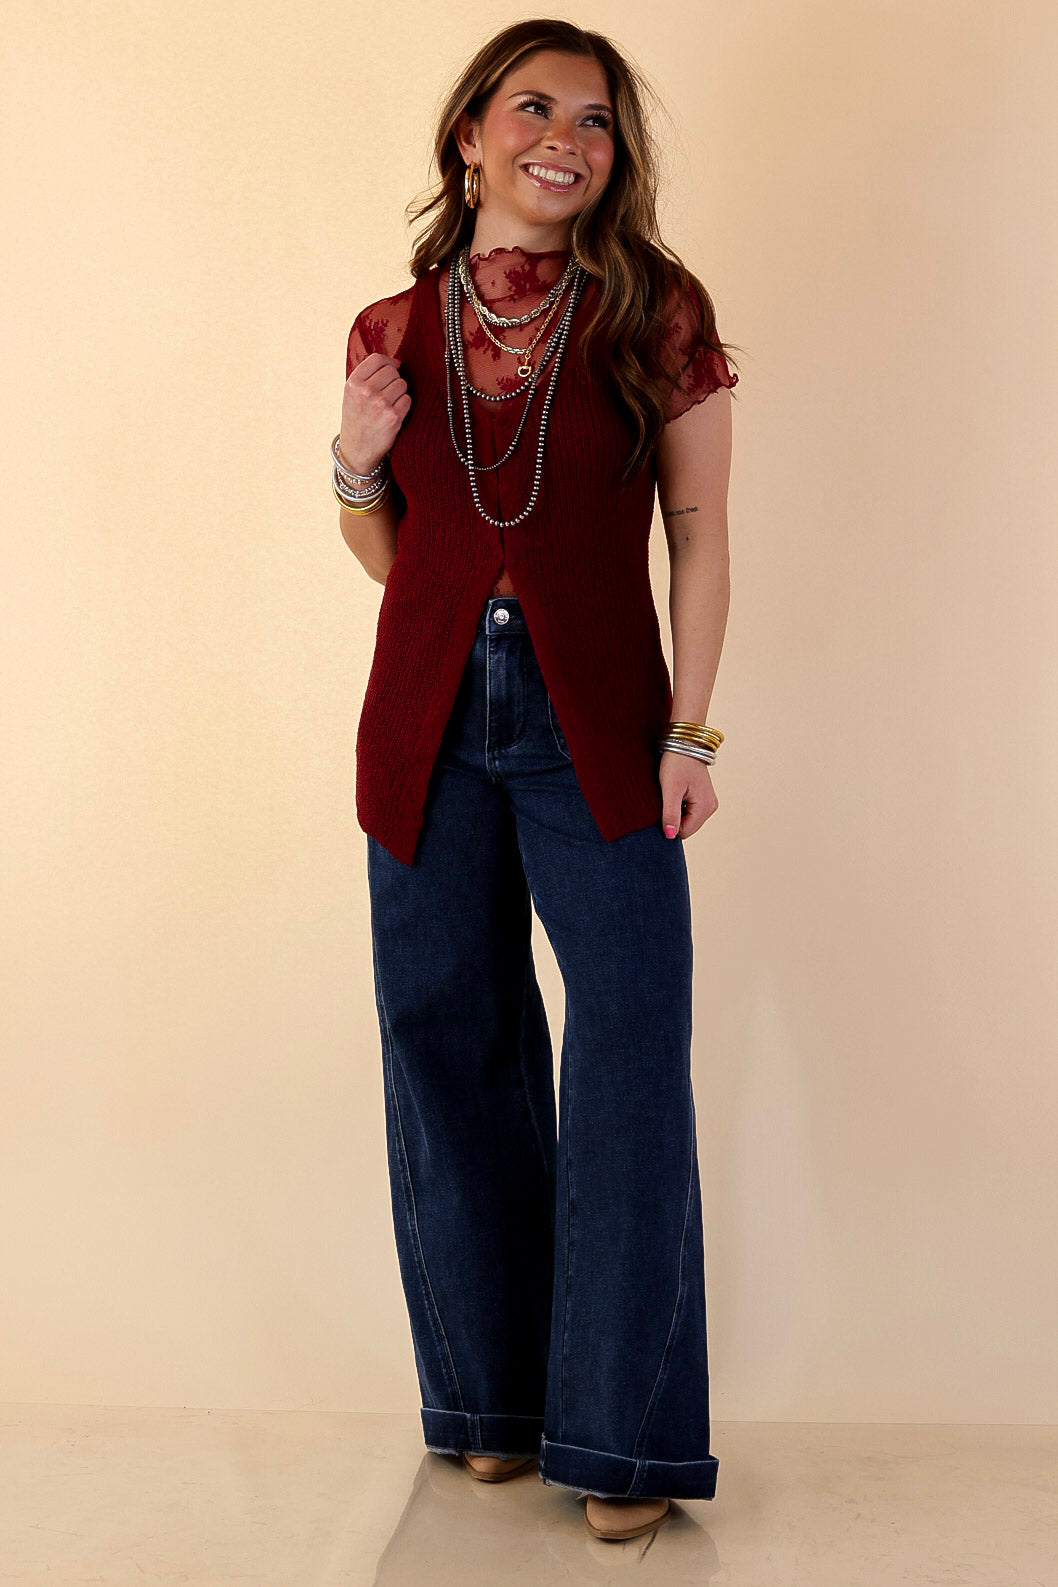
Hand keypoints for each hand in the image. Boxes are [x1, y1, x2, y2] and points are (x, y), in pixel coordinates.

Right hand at [339, 351, 411, 475]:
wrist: (357, 450)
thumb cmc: (356, 419)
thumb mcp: (352, 394)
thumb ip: (368, 375)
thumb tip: (396, 362)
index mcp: (353, 383)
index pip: (377, 359)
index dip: (388, 362)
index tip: (391, 369)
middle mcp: (365, 392)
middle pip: (392, 371)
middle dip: (393, 379)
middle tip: (387, 392)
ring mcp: (380, 404)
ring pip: (402, 384)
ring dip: (399, 393)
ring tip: (388, 404)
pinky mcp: (393, 417)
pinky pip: (407, 400)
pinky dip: (403, 405)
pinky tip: (393, 413)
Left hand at [659, 751, 717, 840]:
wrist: (684, 742)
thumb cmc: (677, 763)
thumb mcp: (670, 789)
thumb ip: (671, 814)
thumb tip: (670, 836)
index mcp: (705, 807)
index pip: (683, 832)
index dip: (669, 823)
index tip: (662, 806)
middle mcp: (711, 807)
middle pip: (686, 827)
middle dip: (673, 817)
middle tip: (667, 797)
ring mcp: (708, 802)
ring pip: (686, 819)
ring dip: (675, 810)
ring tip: (672, 792)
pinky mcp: (703, 797)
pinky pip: (688, 810)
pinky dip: (679, 804)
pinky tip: (675, 791)